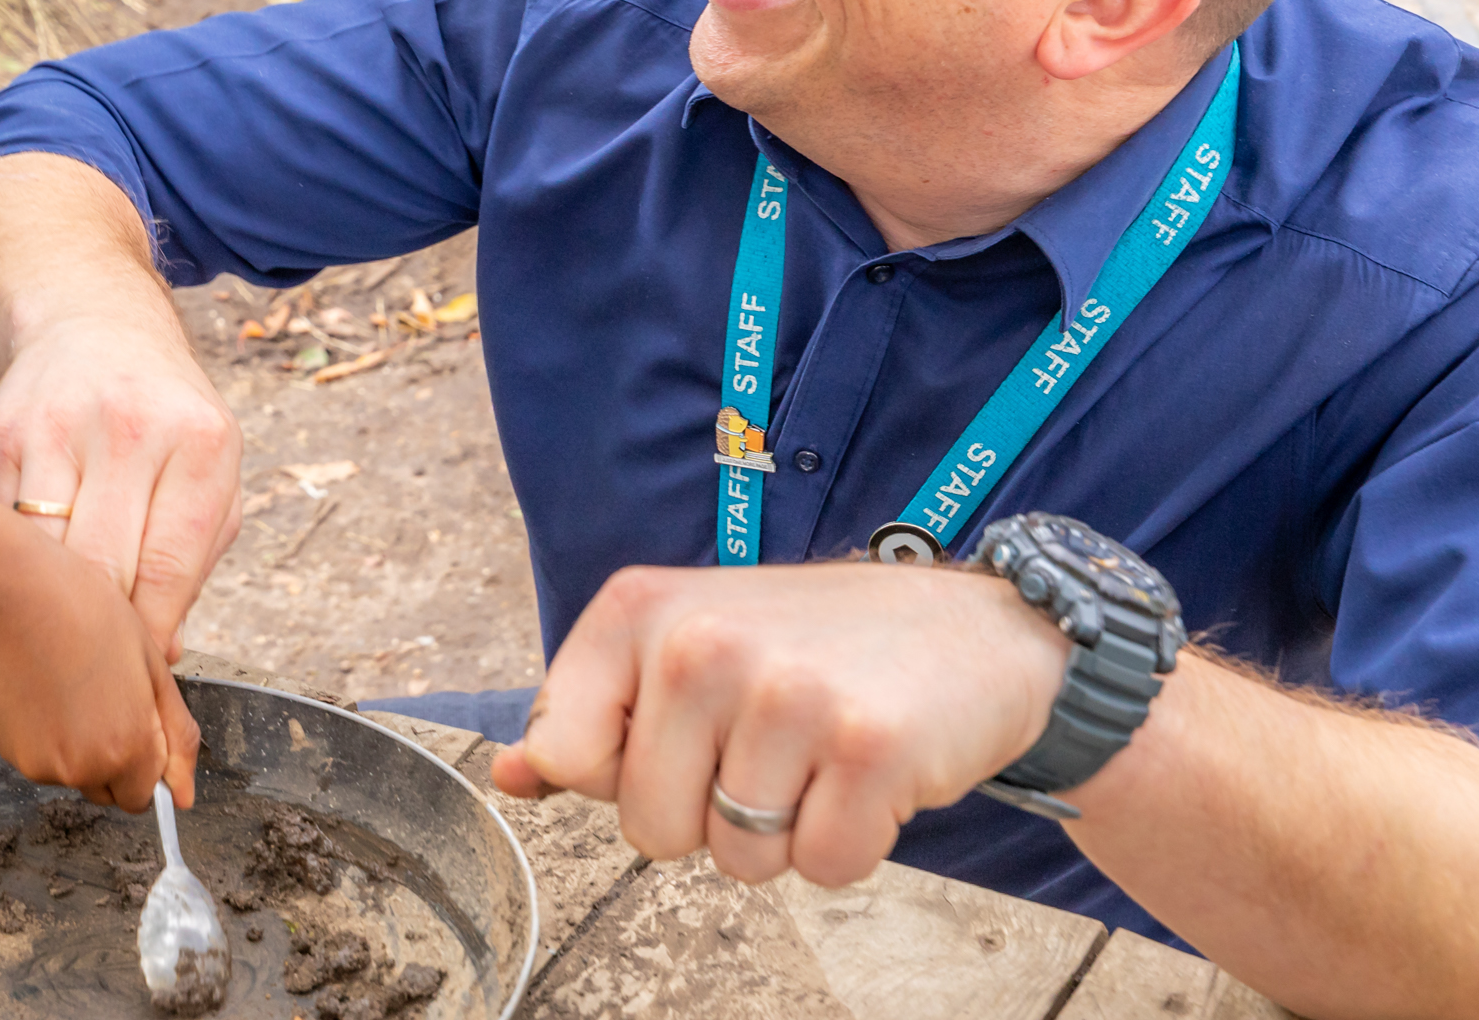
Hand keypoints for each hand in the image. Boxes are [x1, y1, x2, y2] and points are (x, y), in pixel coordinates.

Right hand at [0, 316, 241, 663]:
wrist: (95, 322)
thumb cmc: (165, 417)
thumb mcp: (210, 471)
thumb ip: (193, 559)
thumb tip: (162, 652)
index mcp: (199, 445)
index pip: (167, 568)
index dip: (147, 636)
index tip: (137, 672)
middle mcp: (129, 429)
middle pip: (98, 569)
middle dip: (95, 629)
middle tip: (92, 660)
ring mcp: (58, 427)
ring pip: (41, 553)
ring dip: (44, 602)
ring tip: (53, 629)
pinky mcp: (1, 431)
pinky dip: (8, 565)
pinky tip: (20, 580)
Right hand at [0, 450, 199, 809]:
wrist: (18, 595)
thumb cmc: (88, 615)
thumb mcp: (153, 668)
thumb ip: (177, 738)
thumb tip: (185, 798)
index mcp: (129, 749)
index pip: (145, 795)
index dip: (145, 760)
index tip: (134, 724)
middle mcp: (84, 769)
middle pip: (109, 792)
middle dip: (114, 762)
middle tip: (104, 700)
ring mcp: (43, 764)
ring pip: (75, 775)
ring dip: (79, 750)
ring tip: (73, 689)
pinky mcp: (11, 753)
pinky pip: (43, 761)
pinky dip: (48, 739)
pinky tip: (47, 694)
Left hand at [493, 561, 1065, 887]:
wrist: (969, 630)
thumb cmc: (811, 647)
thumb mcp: (682, 646)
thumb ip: (590, 716)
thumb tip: (509, 777)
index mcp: (636, 610)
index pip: (563, 756)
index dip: (620, 776)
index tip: (678, 736)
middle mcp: (700, 642)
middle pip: (649, 829)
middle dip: (708, 817)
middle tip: (766, 748)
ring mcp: (785, 691)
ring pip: (737, 860)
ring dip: (783, 832)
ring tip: (818, 755)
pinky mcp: (869, 746)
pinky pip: (824, 868)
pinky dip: (851, 844)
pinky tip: (867, 774)